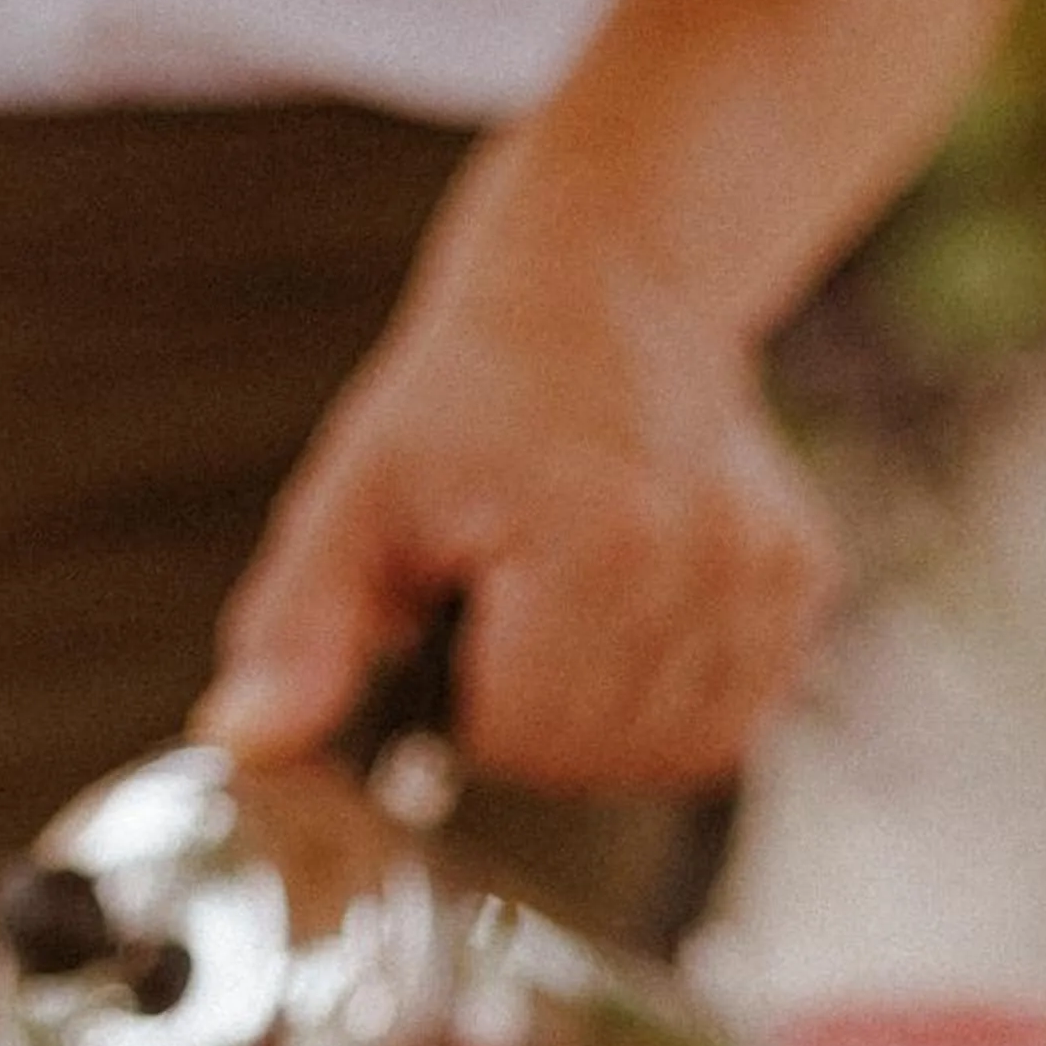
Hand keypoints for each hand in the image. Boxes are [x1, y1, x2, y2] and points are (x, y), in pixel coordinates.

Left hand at [197, 195, 841, 792]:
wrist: (606, 287)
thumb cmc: (470, 395)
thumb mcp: (356, 500)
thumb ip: (299, 634)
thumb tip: (243, 741)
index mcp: (596, 542)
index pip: (528, 740)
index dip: (475, 708)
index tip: (465, 623)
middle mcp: (703, 561)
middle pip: (601, 759)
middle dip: (538, 719)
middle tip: (516, 615)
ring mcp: (765, 574)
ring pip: (675, 755)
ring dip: (608, 721)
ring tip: (574, 619)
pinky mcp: (803, 581)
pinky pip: (734, 720)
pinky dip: (676, 702)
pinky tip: (636, 625)